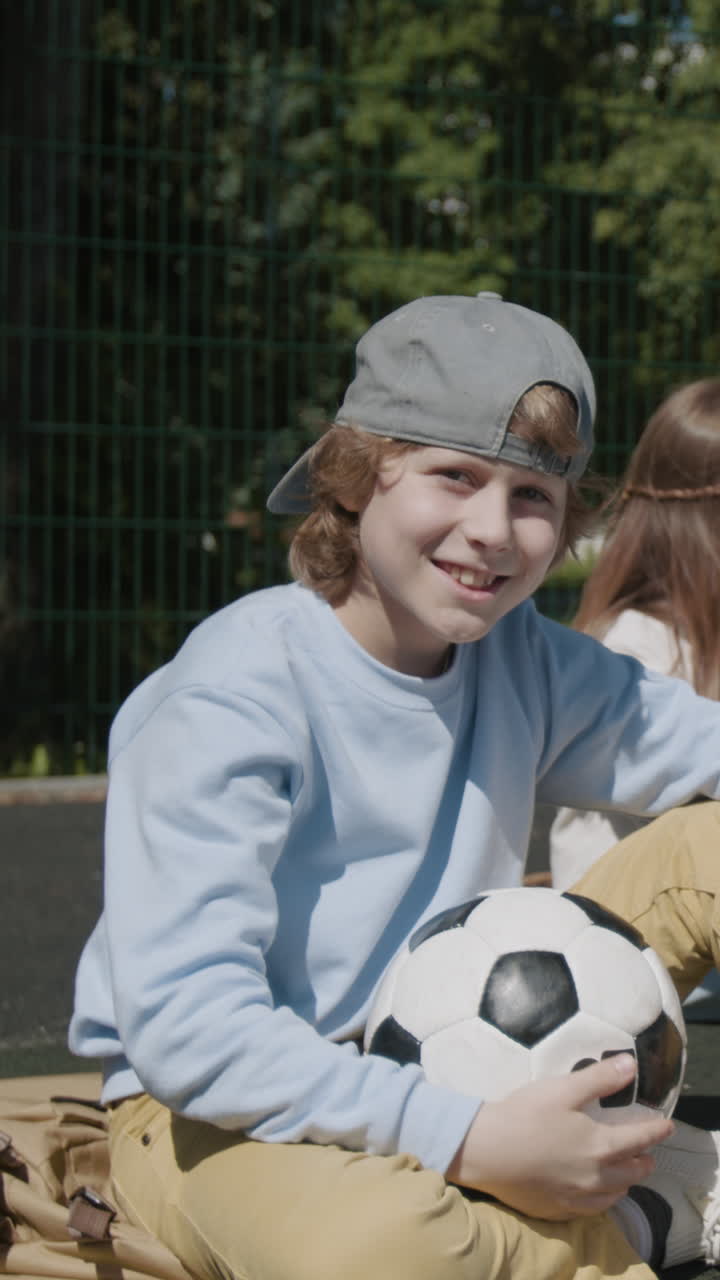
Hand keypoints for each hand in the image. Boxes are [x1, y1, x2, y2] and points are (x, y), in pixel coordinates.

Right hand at [445, 1053, 672, 1219]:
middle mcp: (596, 1178)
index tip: (667, 1126)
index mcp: (601, 1147)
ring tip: (625, 1172)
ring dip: (626, 1181)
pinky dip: (603, 1198)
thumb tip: (631, 1065)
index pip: (640, 1139)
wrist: (486, 1150)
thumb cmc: (525, 1115)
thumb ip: (600, 1078)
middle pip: (633, 1172)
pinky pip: (593, 1208)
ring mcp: (577, 1197)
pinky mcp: (558, 1208)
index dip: (656, 1131)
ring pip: (615, 1194)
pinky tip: (596, 1192)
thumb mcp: (563, 1089)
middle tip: (647, 1151)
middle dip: (644, 1160)